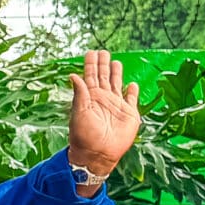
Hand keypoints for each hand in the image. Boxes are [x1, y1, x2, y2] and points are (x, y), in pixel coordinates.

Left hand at [65, 48, 141, 190]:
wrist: (98, 154)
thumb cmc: (84, 135)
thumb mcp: (79, 112)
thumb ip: (80, 94)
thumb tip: (73, 75)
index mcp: (90, 97)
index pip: (90, 76)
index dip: (91, 64)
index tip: (91, 52)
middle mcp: (103, 99)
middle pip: (104, 77)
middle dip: (103, 64)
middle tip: (102, 51)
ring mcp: (116, 106)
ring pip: (117, 85)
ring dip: (117, 73)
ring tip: (115, 61)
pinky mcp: (129, 114)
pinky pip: (131, 100)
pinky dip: (131, 92)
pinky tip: (131, 84)